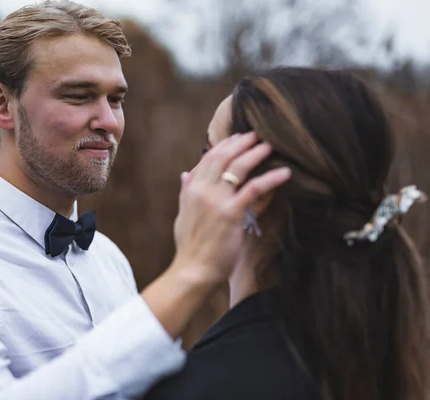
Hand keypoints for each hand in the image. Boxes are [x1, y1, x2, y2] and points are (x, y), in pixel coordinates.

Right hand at [172, 132, 290, 284]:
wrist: (193, 269)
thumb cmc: (190, 246)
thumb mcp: (183, 214)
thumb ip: (186, 192)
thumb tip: (185, 174)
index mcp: (191, 189)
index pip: (208, 159)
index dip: (225, 145)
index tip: (238, 137)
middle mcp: (202, 190)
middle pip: (222, 157)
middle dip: (241, 143)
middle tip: (257, 135)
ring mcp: (216, 200)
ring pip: (237, 167)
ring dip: (255, 153)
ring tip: (269, 146)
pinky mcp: (232, 213)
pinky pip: (254, 189)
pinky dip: (270, 178)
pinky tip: (284, 173)